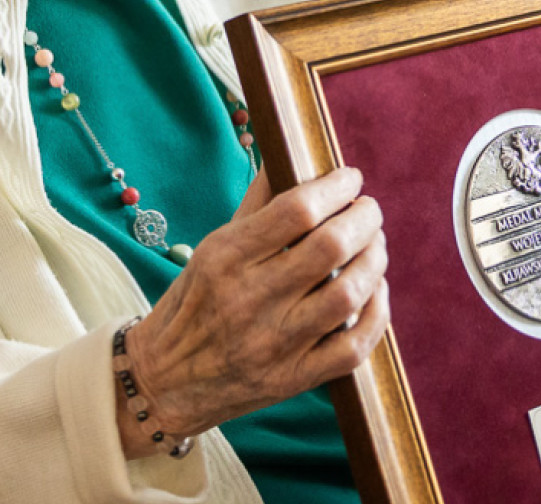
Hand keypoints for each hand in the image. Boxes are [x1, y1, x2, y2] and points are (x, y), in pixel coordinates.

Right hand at [120, 167, 389, 456]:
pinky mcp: (293, 378)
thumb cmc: (191, 306)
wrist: (164, 384)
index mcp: (225, 258)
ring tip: (374, 245)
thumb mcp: (209, 250)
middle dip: (364, 218)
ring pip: (349, 293)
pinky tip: (374, 291)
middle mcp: (249, 300)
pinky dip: (376, 312)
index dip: (336, 187)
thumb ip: (256, 205)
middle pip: (330, 247)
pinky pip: (354, 345)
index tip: (350, 179)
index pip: (296, 210)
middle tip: (369, 209)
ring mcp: (274, 344)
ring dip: (374, 260)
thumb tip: (288, 156)